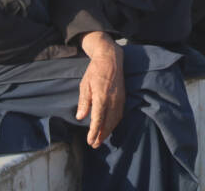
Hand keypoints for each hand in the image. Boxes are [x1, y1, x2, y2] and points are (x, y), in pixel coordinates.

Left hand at [76, 32, 124, 148]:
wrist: (111, 58)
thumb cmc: (95, 71)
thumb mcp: (84, 85)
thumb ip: (84, 102)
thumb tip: (81, 117)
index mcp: (101, 96)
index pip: (98, 119)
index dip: (94, 132)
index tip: (90, 141)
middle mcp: (112, 100)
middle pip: (108, 123)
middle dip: (101, 135)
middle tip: (94, 145)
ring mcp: (119, 99)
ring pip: (115, 120)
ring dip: (109, 131)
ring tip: (101, 139)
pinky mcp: (123, 97)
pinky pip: (120, 114)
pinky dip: (115, 123)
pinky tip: (110, 127)